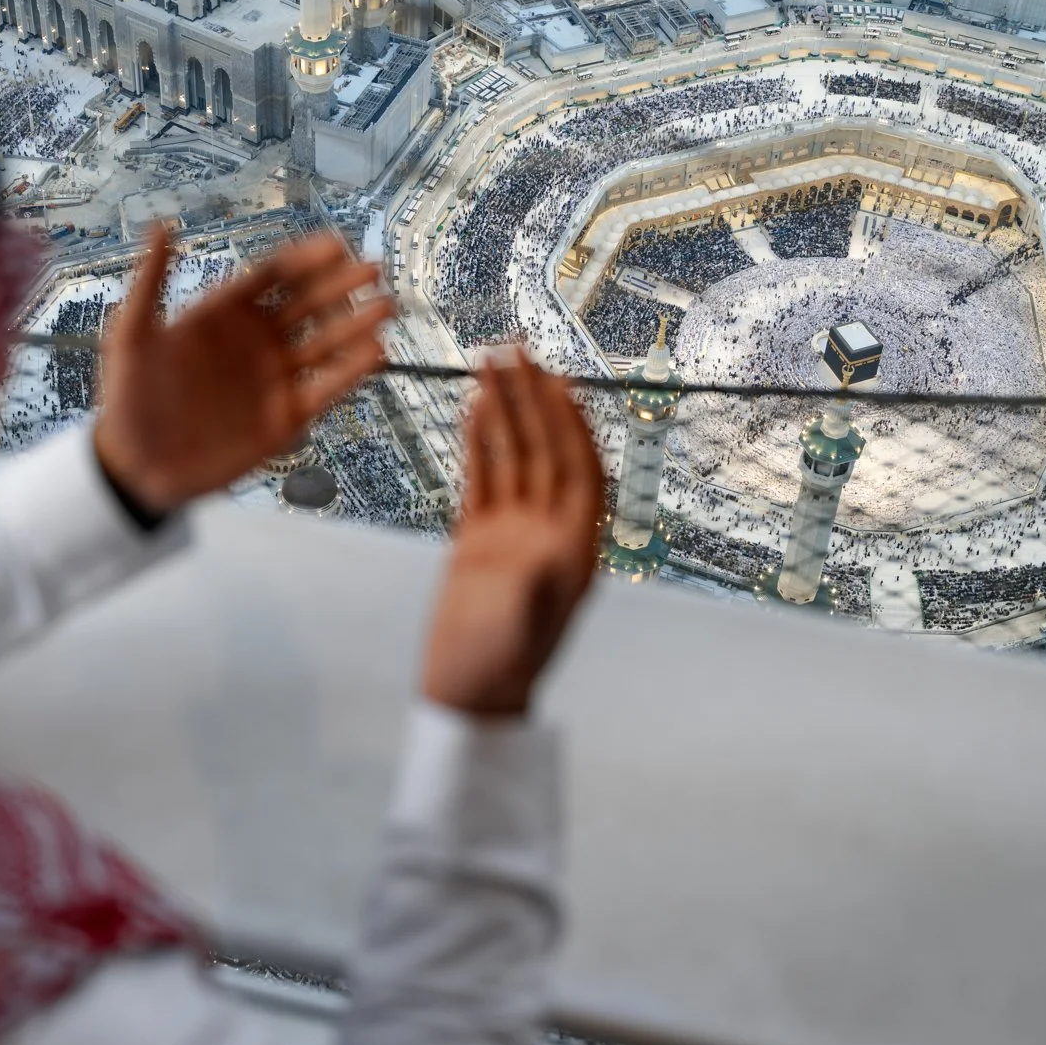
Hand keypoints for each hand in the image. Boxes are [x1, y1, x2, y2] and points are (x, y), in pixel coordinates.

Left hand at [94, 228, 394, 514]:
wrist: (136, 467)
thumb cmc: (128, 398)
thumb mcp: (131, 336)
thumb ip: (150, 282)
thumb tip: (163, 227)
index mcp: (224, 315)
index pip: (273, 276)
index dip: (304, 259)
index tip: (335, 244)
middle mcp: (256, 342)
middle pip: (307, 304)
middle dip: (340, 287)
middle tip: (372, 269)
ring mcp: (274, 379)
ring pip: (325, 344)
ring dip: (356, 325)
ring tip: (386, 307)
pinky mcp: (286, 417)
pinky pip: (326, 390)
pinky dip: (351, 374)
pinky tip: (376, 354)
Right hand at [421, 351, 604, 717]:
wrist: (465, 696)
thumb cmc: (495, 670)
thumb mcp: (516, 630)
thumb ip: (531, 591)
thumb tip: (547, 553)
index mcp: (573, 548)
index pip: (580, 470)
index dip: (572, 424)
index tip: (558, 381)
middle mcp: (549, 532)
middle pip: (547, 451)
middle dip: (534, 400)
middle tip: (518, 349)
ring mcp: (514, 531)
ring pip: (514, 457)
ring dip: (506, 409)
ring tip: (493, 360)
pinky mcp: (480, 538)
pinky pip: (484, 477)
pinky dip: (480, 440)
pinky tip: (475, 404)